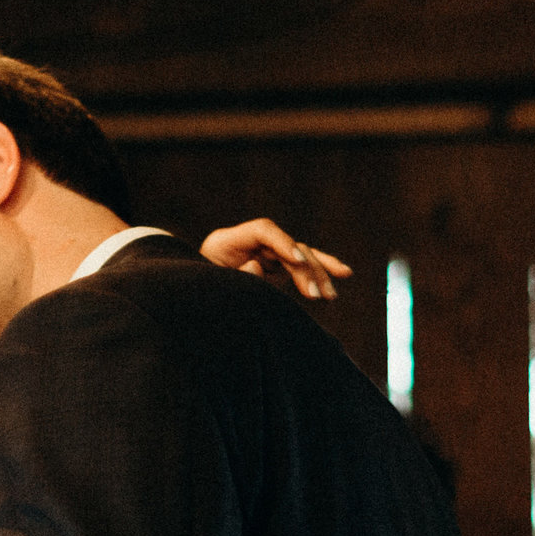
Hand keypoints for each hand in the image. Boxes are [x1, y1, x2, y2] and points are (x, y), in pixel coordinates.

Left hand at [198, 219, 352, 299]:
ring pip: (299, 255)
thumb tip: (258, 267)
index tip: (298, 260)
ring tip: (329, 295)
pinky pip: (300, 266)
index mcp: (226, 242)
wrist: (191, 305)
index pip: (262, 230)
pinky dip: (319, 271)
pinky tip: (343, 274)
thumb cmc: (197, 299)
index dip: (283, 242)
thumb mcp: (211, 289)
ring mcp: (263, 255)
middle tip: (316, 294)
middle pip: (285, 245)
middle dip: (304, 269)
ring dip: (317, 274)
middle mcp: (248, 244)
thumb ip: (236, 278)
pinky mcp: (274, 268)